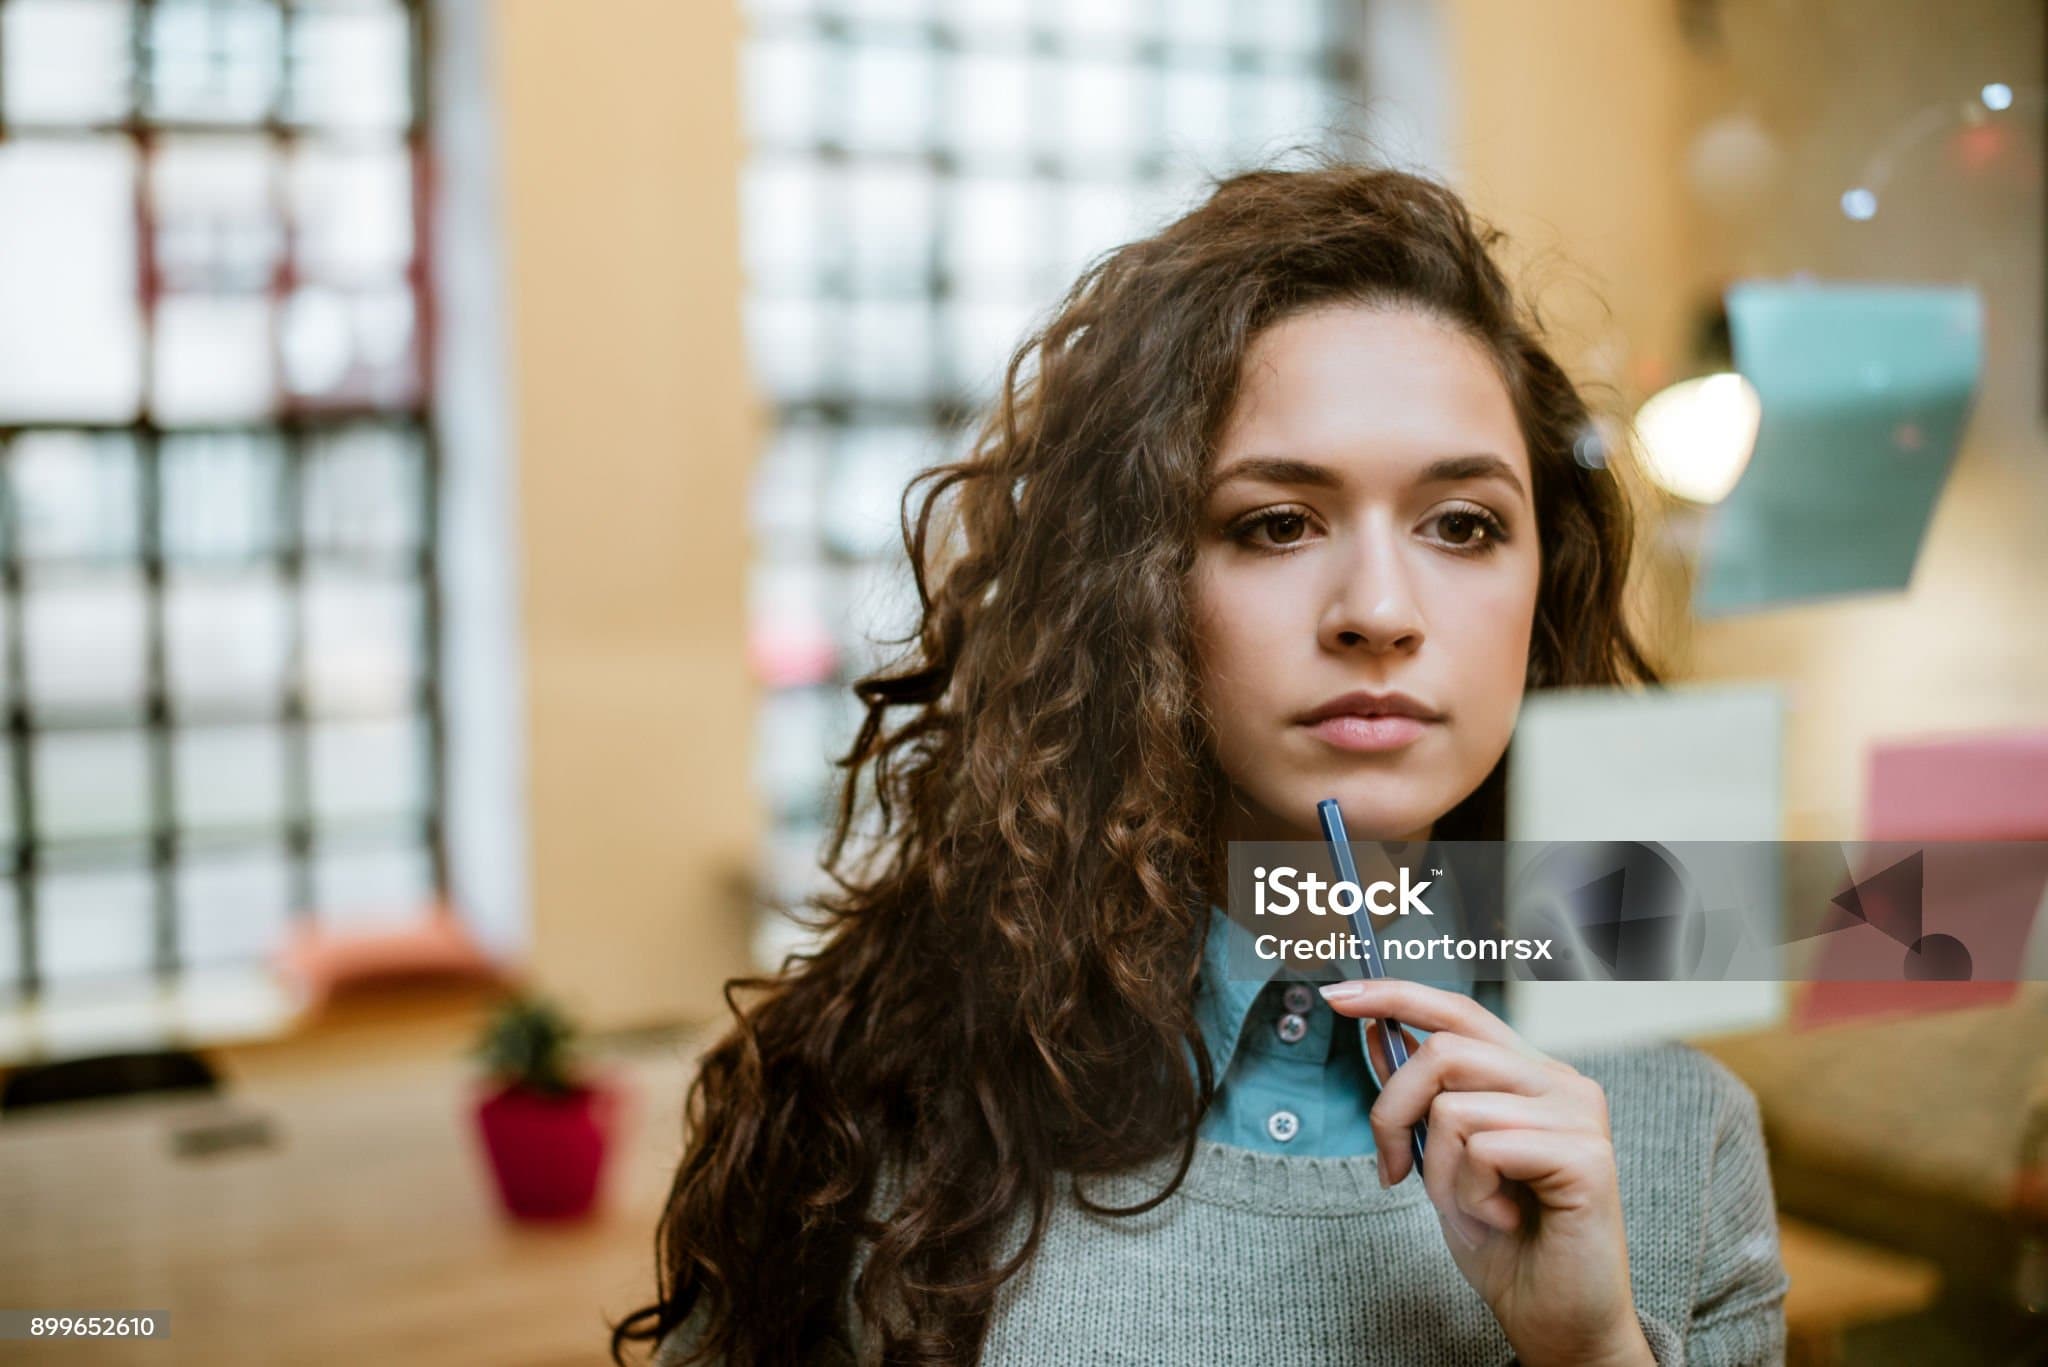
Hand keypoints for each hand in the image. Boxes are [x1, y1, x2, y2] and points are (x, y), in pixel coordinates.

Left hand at [1318, 978, 1654, 1366]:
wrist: (1556, 1321)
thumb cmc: (1505, 1245)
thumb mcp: (1442, 1162)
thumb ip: (1420, 1100)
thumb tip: (1374, 1036)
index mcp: (1530, 1075)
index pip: (1459, 1012)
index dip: (1395, 996)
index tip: (1338, 995)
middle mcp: (1561, 1082)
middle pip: (1442, 1052)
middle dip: (1393, 1113)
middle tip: (1393, 1170)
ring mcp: (1579, 1115)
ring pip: (1454, 1106)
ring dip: (1439, 1173)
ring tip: (1472, 1209)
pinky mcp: (1587, 1155)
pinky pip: (1484, 1150)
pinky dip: (1471, 1195)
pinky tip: (1502, 1221)